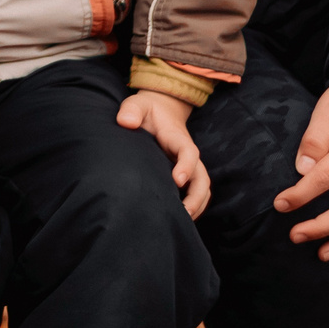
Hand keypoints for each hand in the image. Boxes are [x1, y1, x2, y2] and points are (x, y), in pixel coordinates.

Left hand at [116, 89, 210, 219]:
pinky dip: (193, 206)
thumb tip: (126, 123)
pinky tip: (179, 220)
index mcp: (177, 138)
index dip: (186, 165)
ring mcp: (188, 165)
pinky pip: (195, 192)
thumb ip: (131, 110)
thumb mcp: (137, 104)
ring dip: (197, 206)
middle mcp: (187, 154)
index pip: (188, 152)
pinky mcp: (184, 173)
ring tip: (183, 223)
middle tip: (183, 213)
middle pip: (202, 177)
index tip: (178, 180)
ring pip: (202, 188)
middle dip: (196, 196)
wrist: (161, 111)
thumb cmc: (147, 110)